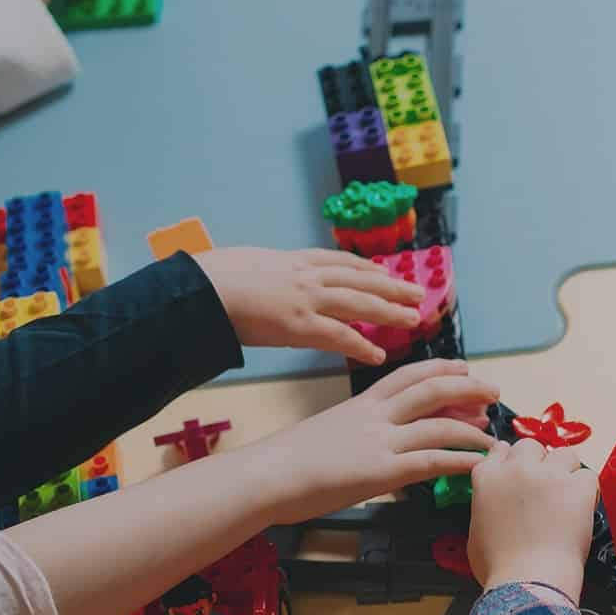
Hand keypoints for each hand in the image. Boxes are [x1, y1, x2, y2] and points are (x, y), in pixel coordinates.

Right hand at [195, 247, 425, 365]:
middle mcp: (306, 275)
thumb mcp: (247, 262)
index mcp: (293, 259)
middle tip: (417, 293)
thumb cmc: (211, 277)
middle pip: (360, 278)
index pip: (340, 261)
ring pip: (359, 303)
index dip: (367, 268)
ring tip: (413, 319)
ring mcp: (306, 299)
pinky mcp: (299, 325)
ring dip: (389, 311)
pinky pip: (339, 336)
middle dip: (391, 286)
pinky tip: (378, 355)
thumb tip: (265, 273)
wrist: (198, 289)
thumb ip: (267, 269)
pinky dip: (361, 346)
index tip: (385, 272)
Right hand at [250, 359, 497, 523]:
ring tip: (491, 437)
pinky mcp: (381, 472)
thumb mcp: (329, 431)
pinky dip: (459, 460)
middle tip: (492, 393)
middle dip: (468, 389)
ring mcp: (380, 442)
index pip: (408, 375)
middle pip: (432, 390)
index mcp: (361, 404)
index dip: (440, 369)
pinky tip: (477, 464)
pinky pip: (431, 461)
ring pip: (439, 425)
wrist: (265, 476)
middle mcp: (375, 417)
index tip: (463, 369)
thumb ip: (358, 429)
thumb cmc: (288, 460)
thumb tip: (375, 438)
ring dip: (472, 431)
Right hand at [466, 439, 597, 602]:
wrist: (528, 580)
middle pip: (531, 446)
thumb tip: (497, 507)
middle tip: (546, 487)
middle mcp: (517, 469)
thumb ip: (487, 506)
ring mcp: (548, 475)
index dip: (513, 460)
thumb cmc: (500, 567)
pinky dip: (588, 491)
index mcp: (487, 478)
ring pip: (564, 454)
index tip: (521, 469)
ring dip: (566, 471)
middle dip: (539, 462)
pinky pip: (588, 476)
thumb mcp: (477, 532)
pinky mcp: (576, 487)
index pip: (501, 451)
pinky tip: (582, 508)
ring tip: (567, 496)